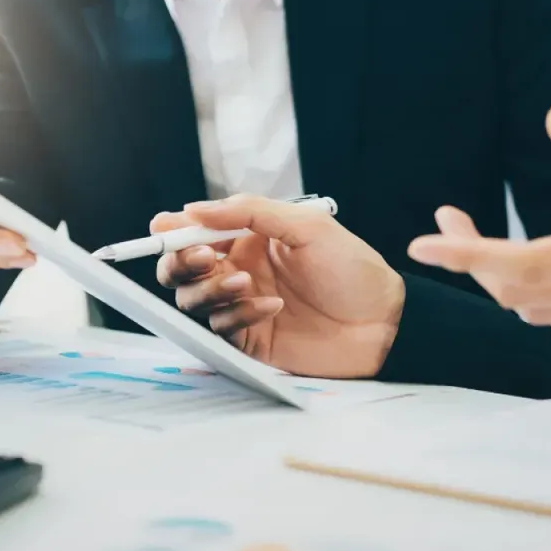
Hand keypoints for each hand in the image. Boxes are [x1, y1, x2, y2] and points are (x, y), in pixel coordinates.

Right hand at [153, 195, 404, 377]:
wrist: (384, 322)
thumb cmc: (353, 269)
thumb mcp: (305, 226)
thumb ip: (248, 213)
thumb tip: (192, 209)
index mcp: (248, 239)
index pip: (194, 233)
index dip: (174, 232)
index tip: (166, 230)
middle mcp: (239, 271)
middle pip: (180, 271)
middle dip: (180, 264)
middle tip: (204, 259)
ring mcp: (242, 307)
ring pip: (193, 301)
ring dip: (210, 289)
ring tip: (244, 284)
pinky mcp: (249, 341)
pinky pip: (221, 329)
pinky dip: (239, 315)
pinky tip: (272, 306)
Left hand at [407, 104, 550, 338]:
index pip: (519, 264)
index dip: (464, 255)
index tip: (423, 242)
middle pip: (517, 292)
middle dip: (472, 261)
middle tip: (449, 222)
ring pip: (540, 312)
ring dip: (501, 281)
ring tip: (482, 243)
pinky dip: (536, 301)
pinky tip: (536, 275)